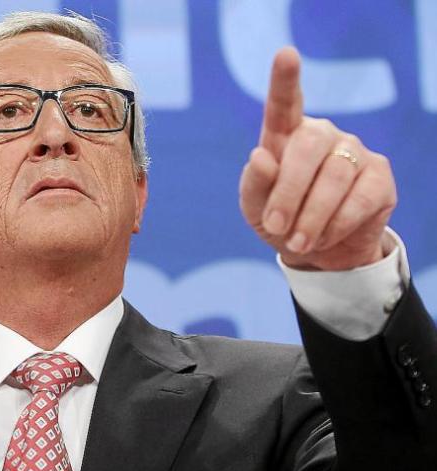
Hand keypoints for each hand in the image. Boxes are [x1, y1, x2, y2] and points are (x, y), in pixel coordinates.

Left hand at [239, 47, 396, 270]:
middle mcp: (322, 135)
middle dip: (288, 192)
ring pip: (334, 176)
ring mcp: (354, 151)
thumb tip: (260, 157)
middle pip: (308, 146)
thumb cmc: (280, 221)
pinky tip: (322, 238)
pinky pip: (359, 198)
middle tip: (275, 227)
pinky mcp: (379, 176)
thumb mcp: (255, 209)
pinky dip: (335, 225)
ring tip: (297, 241)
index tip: (285, 55)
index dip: (285, 80)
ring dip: (311, 216)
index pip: (283, 104)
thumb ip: (254, 185)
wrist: (319, 251)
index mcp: (284, 136)